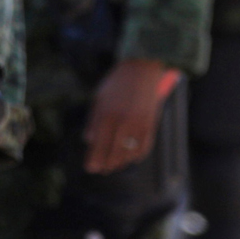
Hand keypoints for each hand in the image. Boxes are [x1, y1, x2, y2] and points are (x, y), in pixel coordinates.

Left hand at [83, 59, 178, 174]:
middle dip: (106, 164)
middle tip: (101, 169)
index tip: (91, 167)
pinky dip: (136, 156)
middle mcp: (123, 122)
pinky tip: (130, 157)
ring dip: (121, 162)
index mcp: (107, 115)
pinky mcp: (150, 124)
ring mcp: (139, 125)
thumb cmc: (117, 83)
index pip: (99, 145)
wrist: (141, 69)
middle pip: (114, 153)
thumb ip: (94, 121)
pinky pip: (144, 147)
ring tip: (114, 165)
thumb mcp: (99, 98)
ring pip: (129, 153)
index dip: (94, 159)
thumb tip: (89, 140)